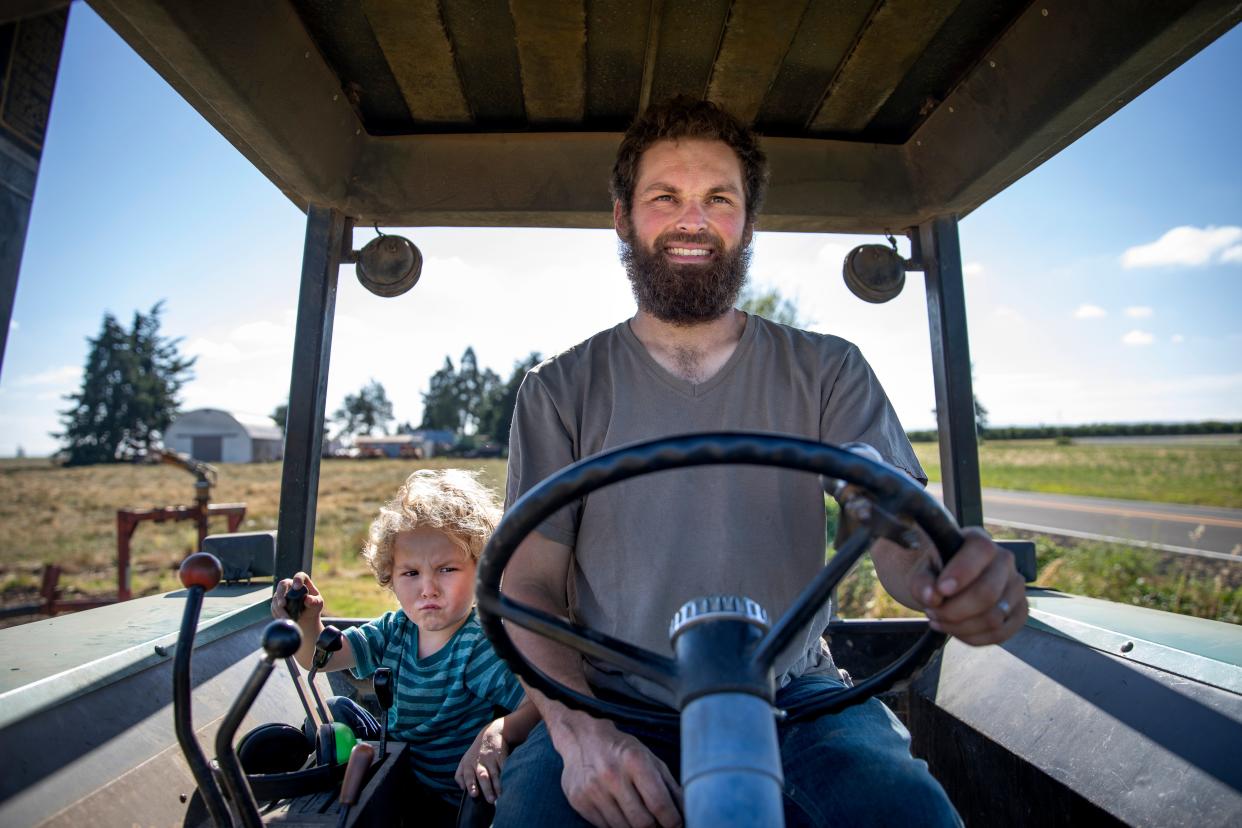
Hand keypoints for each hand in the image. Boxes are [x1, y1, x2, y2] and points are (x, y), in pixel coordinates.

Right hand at [271, 571, 323, 624]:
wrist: (306, 619)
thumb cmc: (313, 607)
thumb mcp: (318, 604)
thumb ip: (314, 601)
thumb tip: (308, 599)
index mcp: (303, 582)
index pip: (300, 576)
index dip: (297, 579)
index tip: (297, 587)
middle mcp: (290, 586)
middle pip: (282, 584)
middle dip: (281, 594)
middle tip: (282, 605)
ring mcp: (282, 594)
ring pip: (276, 599)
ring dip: (280, 609)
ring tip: (288, 618)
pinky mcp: (276, 603)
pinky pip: (274, 608)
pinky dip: (278, 614)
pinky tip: (285, 619)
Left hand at [456, 718, 508, 802]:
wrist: (491, 733)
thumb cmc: (476, 752)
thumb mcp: (465, 760)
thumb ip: (460, 775)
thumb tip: (462, 789)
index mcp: (468, 764)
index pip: (467, 776)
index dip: (471, 785)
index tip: (475, 794)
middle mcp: (478, 762)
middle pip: (483, 776)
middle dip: (487, 788)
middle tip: (491, 800)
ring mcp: (490, 759)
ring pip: (494, 773)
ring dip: (498, 785)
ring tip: (501, 795)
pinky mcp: (501, 756)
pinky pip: (503, 767)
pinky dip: (506, 775)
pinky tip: (509, 783)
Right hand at [550, 713, 681, 827]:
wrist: (580, 738)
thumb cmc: (621, 749)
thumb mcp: (649, 758)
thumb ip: (669, 785)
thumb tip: (687, 811)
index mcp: (634, 761)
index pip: (659, 804)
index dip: (673, 821)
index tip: (677, 824)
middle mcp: (612, 776)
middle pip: (642, 823)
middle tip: (660, 825)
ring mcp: (593, 790)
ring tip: (642, 821)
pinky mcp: (579, 802)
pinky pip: (604, 827)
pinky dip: (618, 827)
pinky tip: (623, 816)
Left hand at [910, 527, 1027, 645]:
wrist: (946, 584)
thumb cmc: (935, 572)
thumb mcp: (921, 571)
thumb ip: (922, 582)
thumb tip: (932, 596)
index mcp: (979, 540)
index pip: (981, 551)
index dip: (961, 573)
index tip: (941, 590)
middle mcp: (1004, 560)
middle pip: (988, 592)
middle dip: (955, 610)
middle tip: (932, 612)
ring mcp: (1016, 586)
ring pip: (995, 617)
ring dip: (961, 626)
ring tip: (940, 620)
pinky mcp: (1020, 610)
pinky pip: (1001, 633)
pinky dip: (974, 638)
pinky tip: (956, 630)